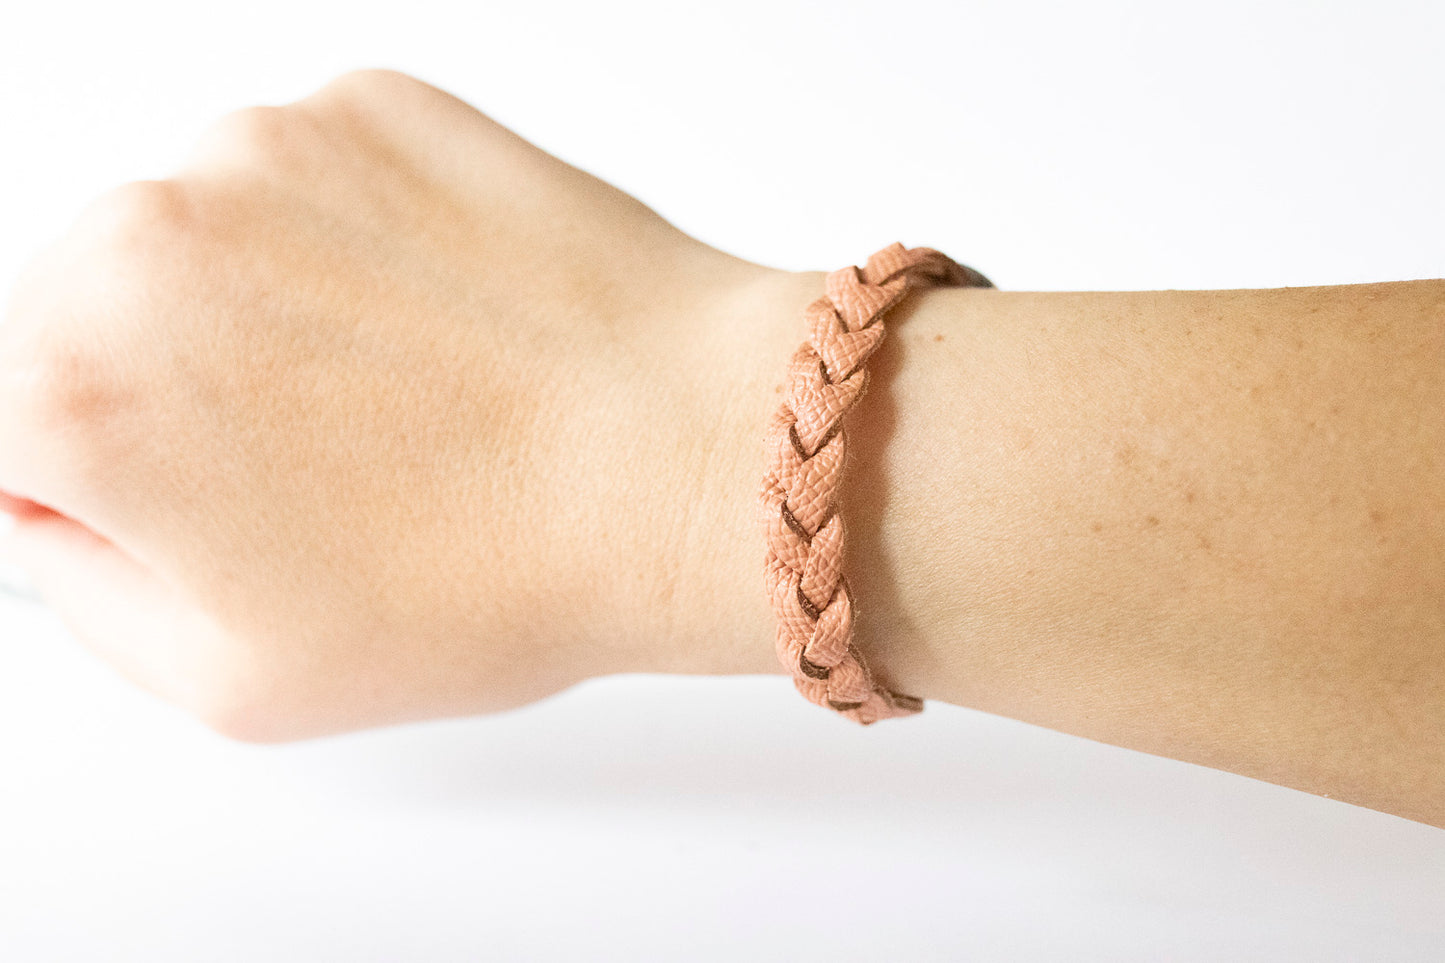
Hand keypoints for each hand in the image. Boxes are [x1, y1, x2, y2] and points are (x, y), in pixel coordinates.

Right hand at [0, 69, 794, 741]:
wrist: (682, 460)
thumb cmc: (495, 575)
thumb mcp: (233, 678)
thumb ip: (85, 585)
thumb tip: (56, 506)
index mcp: (74, 388)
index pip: (7, 427)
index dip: (104, 482)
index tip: (194, 501)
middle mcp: (144, 235)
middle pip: (94, 316)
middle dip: (177, 389)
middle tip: (325, 462)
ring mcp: (266, 149)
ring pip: (206, 239)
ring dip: (269, 307)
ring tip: (407, 393)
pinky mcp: (372, 107)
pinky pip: (314, 184)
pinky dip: (356, 243)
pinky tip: (445, 324)